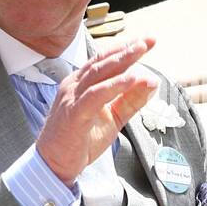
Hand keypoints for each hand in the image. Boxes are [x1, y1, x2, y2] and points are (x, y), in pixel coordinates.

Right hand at [36, 37, 156, 185]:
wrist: (54, 165)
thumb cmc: (80, 140)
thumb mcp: (113, 118)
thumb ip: (131, 100)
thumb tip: (151, 82)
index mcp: (81, 84)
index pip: (104, 61)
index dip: (125, 49)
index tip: (147, 41)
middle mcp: (74, 86)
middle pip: (102, 62)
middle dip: (126, 49)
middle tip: (147, 41)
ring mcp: (72, 98)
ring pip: (98, 74)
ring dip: (121, 61)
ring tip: (140, 51)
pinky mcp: (74, 114)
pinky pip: (96, 95)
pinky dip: (114, 85)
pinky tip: (130, 79)